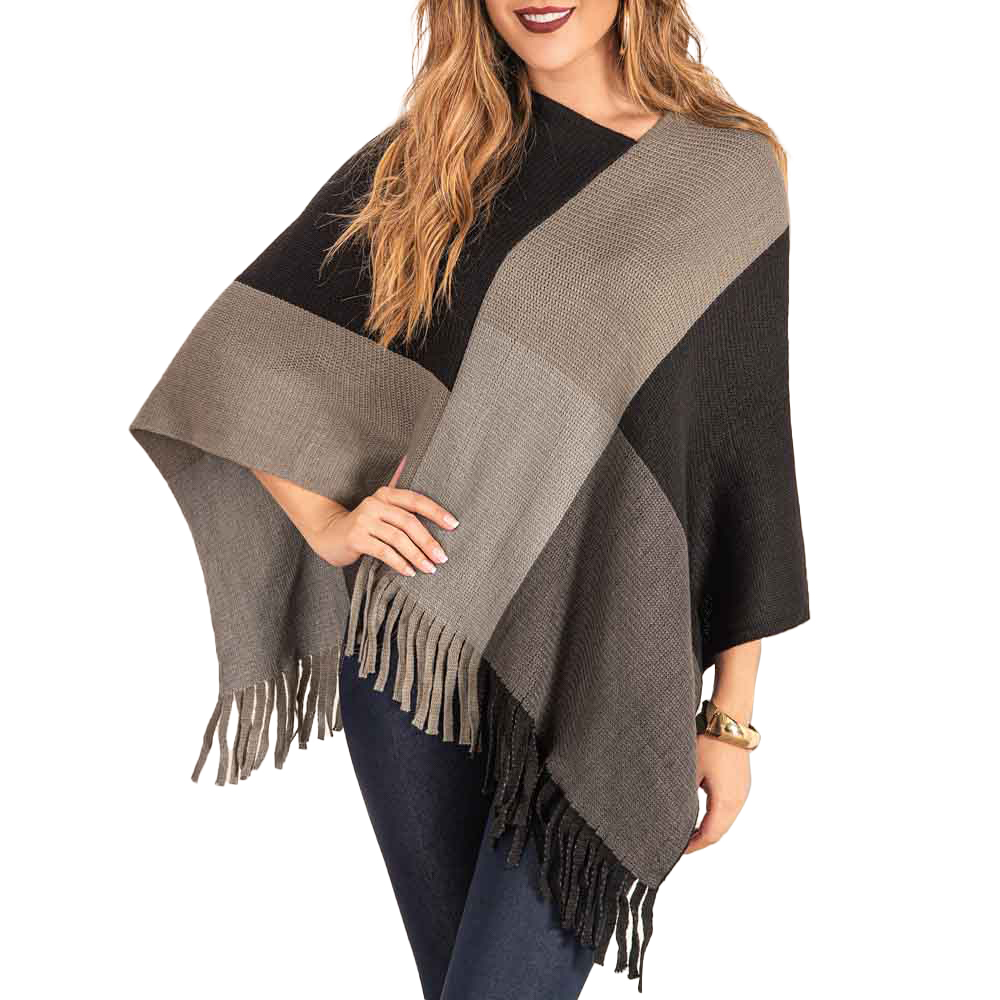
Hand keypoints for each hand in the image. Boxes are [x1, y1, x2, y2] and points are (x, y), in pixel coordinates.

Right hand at [304, 456, 458, 576]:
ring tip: (430, 568)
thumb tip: (420, 472)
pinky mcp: (355, 538)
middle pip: (408, 522)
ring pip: (398, 538)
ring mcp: (363, 520)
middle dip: (428, 541)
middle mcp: (374, 503)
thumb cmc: (364, 525)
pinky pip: (384, 552)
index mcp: (385, 494)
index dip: (436, 511)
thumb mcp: (382, 510)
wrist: (329, 535)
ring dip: (417, 556)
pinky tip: (410, 572)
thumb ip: (402, 501)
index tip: (454, 525)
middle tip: (442, 557)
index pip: (415, 500)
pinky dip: (399, 563)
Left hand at [684, 734, 750, 852]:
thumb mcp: (690, 771)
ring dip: (708, 828)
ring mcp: (743, 792)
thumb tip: (674, 815)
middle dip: (700, 840)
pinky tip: (702, 814)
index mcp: (726, 803)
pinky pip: (729, 808)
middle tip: (680, 844)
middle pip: (719, 832)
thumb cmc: (710, 742)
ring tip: (688, 832)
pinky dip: (716, 816)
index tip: (677, 851)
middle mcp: (739, 801)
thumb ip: (684, 797)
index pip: (710, 835)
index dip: (693, 846)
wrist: (730, 720)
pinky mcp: (742, 783)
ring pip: (725, 821)